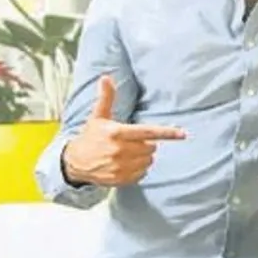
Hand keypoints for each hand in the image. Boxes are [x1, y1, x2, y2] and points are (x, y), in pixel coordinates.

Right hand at [62, 75, 185, 185]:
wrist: (75, 162)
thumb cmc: (90, 136)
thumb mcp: (98, 116)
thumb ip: (106, 97)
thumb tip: (106, 77)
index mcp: (117, 133)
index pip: (148, 132)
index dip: (167, 133)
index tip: (183, 134)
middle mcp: (119, 151)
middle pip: (151, 147)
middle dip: (147, 144)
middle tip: (133, 141)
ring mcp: (120, 167)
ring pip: (148, 161)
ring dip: (144, 157)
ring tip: (129, 152)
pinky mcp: (120, 179)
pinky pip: (142, 174)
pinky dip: (138, 169)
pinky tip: (126, 164)